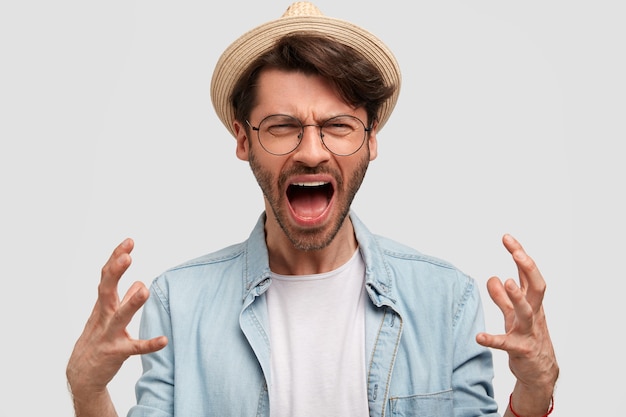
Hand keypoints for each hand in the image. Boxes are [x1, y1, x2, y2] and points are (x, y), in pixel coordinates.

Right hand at [66, 238, 167, 398]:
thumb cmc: (98, 339)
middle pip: (107, 289)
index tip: (129, 241)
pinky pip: (135, 347)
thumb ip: (124, 298)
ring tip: (145, 291)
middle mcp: (104, 316)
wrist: (82, 374)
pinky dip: (149, 344)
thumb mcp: (108, 316)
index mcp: (104, 304)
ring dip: (132, 304)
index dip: (116, 258)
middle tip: (126, 256)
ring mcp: (109, 334)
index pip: (108, 276)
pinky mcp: (117, 352)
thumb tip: (140, 282)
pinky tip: (164, 340)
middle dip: (115, 272)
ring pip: (120, 316)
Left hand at [476, 234, 557, 412]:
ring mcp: (529, 331)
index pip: (528, 274)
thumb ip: (503, 298)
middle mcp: (534, 313)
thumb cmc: (527, 339)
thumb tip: (493, 278)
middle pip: (537, 287)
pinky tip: (479, 337)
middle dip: (528, 268)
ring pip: (527, 311)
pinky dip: (493, 339)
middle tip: (517, 253)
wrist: (540, 373)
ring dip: (517, 297)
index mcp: (532, 303)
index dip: (519, 255)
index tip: (506, 237)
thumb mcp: (513, 316)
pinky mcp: (522, 350)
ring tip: (507, 283)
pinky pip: (507, 343)